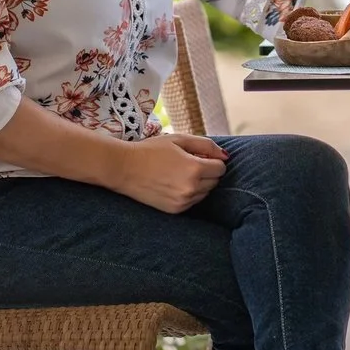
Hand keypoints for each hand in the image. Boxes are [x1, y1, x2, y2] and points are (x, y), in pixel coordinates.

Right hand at [108, 134, 228, 212]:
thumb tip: (226, 156)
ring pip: (205, 193)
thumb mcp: (179, 139)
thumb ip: (206, 145)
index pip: (221, 167)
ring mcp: (183, 202)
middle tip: (186, 163)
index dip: (211, 160)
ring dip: (198, 183)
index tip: (197, 156)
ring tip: (177, 173)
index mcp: (194, 169)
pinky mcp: (175, 210)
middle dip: (206, 171)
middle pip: (215, 181)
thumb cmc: (151, 150)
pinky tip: (172, 184)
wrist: (124, 168)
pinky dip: (188, 193)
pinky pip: (193, 202)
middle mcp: (191, 188)